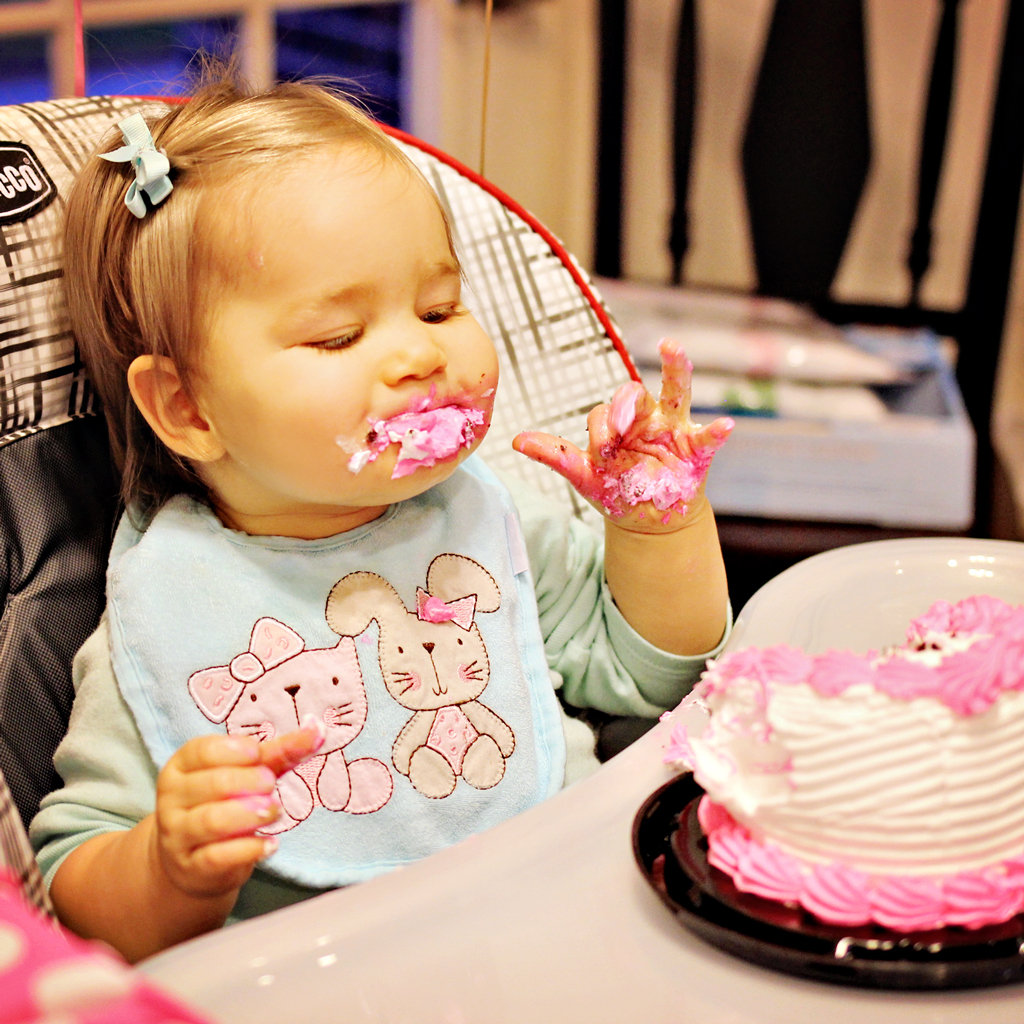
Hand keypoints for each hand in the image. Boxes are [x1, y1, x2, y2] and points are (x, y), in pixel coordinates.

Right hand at [153, 721, 323, 898]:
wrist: (192, 861)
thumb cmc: (223, 803)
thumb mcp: (246, 773)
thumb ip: (279, 752)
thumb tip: (319, 729)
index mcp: (182, 767)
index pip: (201, 751)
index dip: (233, 750)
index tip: (257, 753)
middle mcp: (173, 799)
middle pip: (213, 784)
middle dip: (249, 782)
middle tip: (271, 785)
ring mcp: (178, 835)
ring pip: (212, 820)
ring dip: (250, 814)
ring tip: (273, 811)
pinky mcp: (191, 866)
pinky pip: (218, 857)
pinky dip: (249, 849)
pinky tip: (270, 844)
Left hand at [513, 338, 732, 531]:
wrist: (647, 521)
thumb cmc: (617, 490)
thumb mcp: (585, 475)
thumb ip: (555, 455)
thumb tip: (515, 440)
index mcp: (618, 422)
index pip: (605, 412)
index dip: (602, 428)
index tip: (603, 452)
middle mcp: (646, 418)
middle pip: (635, 392)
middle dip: (624, 404)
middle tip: (618, 425)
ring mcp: (674, 430)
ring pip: (675, 392)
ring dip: (676, 369)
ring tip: (672, 348)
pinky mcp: (697, 450)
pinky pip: (709, 437)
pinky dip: (717, 431)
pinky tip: (725, 427)